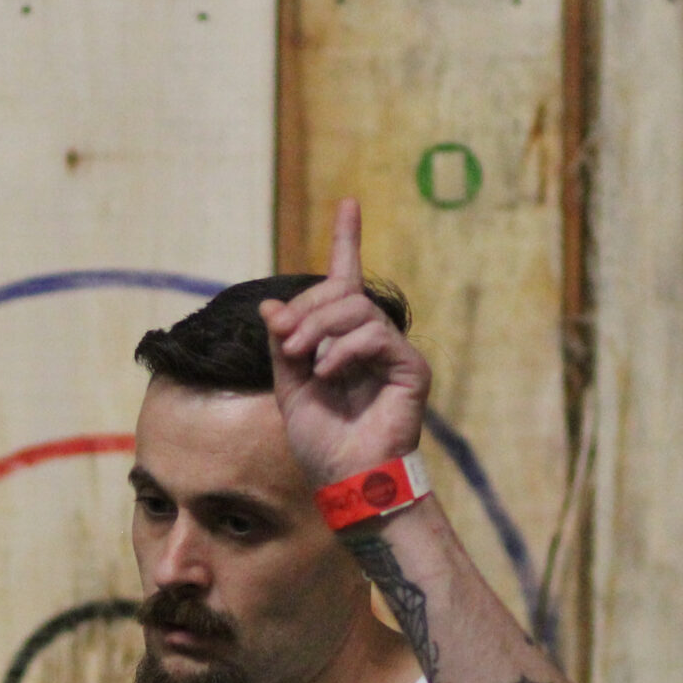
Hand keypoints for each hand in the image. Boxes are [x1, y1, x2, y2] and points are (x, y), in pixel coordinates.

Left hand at [260, 198, 431, 486]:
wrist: (346, 479)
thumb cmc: (321, 442)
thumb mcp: (288, 387)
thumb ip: (283, 345)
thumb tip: (271, 305)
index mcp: (343, 340)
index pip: (346, 280)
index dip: (347, 240)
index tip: (348, 203)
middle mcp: (371, 340)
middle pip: (340, 293)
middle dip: (305, 310)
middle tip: (285, 342)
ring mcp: (393, 352)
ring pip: (355, 310)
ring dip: (319, 329)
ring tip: (306, 361)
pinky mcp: (411, 368)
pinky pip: (374, 336)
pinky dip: (344, 351)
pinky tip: (330, 374)